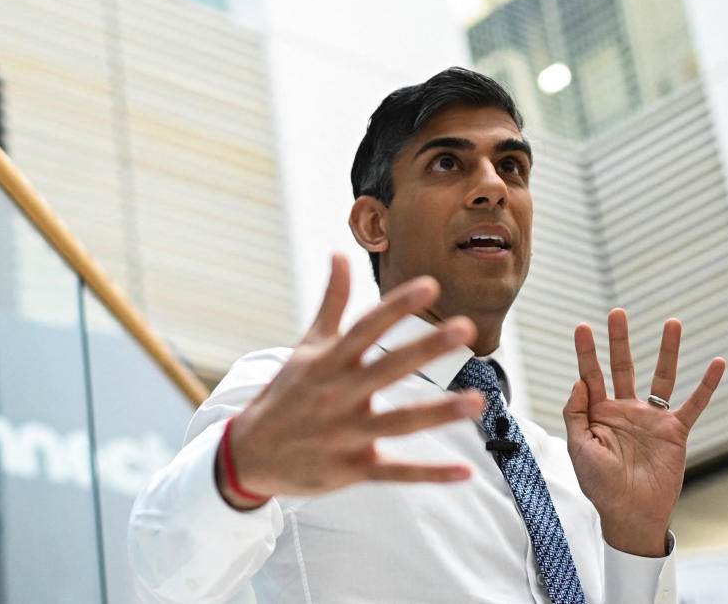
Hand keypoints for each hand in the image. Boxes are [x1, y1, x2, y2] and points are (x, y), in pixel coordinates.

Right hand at [219, 254, 485, 508]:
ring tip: (478, 400)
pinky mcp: (351, 469)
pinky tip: (465, 471)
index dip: (397, 306)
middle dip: (426, 348)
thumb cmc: (285, 394)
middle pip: (388, 367)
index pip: (367, 327)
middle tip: (465, 327)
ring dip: (438, 412)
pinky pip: (396, 473)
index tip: (430, 285)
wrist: (249, 455)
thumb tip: (340, 253)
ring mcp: (345, 434)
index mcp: (329, 362)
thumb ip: (331, 302)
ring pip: (398, 422)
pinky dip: (430, 474)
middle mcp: (338, 394)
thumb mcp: (306, 347)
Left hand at [562, 309, 725, 555]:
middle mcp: (625, 409)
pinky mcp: (675, 431)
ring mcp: (651, 418)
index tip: (582, 326)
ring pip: (661, 377)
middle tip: (617, 312)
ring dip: (666, 351)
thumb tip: (578, 381)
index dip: (586, 351)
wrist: (629, 513)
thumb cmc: (599, 484)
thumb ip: (576, 413)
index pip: (591, 374)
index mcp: (599, 412)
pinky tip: (717, 364)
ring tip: (672, 323)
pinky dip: (707, 385)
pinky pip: (694, 404)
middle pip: (622, 366)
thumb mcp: (578, 447)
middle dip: (619, 339)